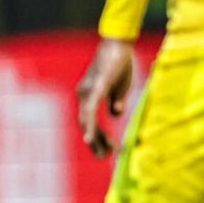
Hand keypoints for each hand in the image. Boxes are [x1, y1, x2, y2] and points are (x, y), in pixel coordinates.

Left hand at [77, 38, 135, 158]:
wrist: (119, 44)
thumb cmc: (120, 64)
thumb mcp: (119, 89)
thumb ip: (115, 103)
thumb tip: (115, 115)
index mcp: (88, 96)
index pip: (89, 122)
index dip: (97, 138)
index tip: (106, 152)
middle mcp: (83, 95)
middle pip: (86, 124)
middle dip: (96, 142)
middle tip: (104, 157)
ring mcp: (87, 91)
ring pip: (86, 120)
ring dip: (94, 138)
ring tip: (101, 153)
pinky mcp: (96, 87)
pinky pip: (90, 109)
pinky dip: (89, 124)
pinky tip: (88, 137)